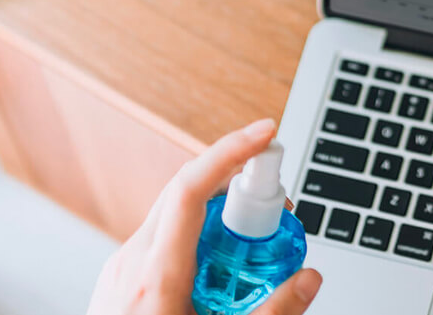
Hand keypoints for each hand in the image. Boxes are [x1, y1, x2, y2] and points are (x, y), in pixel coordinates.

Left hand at [87, 119, 321, 314]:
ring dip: (222, 219)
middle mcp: (132, 260)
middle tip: (280, 209)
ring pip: (179, 215)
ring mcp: (122, 266)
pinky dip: (203, 240)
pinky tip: (224, 273)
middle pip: (189, 193)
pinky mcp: (122, 275)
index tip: (267, 134)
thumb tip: (310, 278)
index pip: (191, 188)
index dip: (231, 151)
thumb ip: (273, 312)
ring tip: (255, 254)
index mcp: (155, 275)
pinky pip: (168, 238)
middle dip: (238, 186)